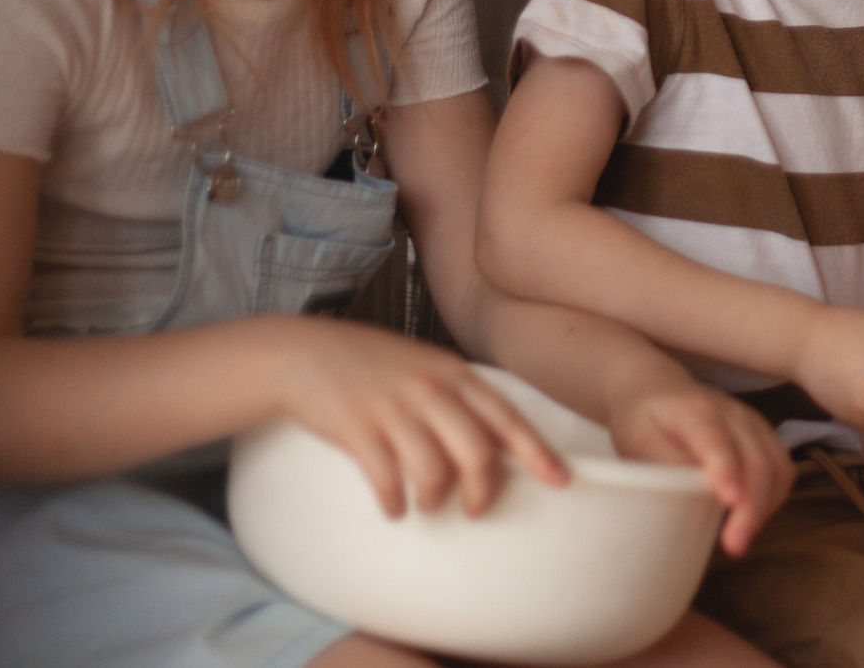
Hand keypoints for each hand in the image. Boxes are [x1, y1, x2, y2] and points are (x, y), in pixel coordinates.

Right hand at [267, 319, 564, 518]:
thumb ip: (459, 397)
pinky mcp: (357, 431)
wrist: (303, 353)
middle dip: (483, 491)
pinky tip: (393, 508)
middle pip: (477, 453)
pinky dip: (394, 503)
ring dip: (434, 501)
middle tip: (475, 510)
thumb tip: (498, 441)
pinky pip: (387, 481)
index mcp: (452, 374)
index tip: (559, 480)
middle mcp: (429, 389)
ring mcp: (393, 409)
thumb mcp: (424, 366)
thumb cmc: (370, 364)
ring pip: (434, 472)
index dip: (536, 452)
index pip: (507, 417)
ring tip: (425, 506)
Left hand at [609, 380, 795, 554]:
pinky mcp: (763, 435)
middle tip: (736, 544)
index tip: (729, 500)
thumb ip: (663, 465)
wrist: (657, 389)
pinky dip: (773, 498)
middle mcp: (732, 412)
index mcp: (693, 411)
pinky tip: (752, 518)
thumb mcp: (637, 441)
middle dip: (752, 505)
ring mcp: (753, 422)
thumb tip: (689, 498)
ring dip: (766, 506)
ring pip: (778, 465)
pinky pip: (783, 469)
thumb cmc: (643, 421)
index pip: (715, 438)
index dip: (725, 468)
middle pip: (757, 458)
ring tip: (741, 538)